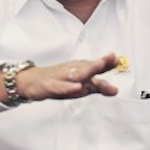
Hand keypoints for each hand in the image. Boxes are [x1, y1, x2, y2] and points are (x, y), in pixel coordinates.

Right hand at [0, 53, 119, 101]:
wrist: (31, 82)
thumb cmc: (59, 81)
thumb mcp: (79, 85)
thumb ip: (97, 86)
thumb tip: (116, 90)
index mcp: (79, 69)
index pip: (96, 66)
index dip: (107, 63)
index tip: (119, 59)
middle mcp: (72, 71)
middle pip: (88, 67)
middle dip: (100, 64)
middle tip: (112, 59)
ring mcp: (60, 77)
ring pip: (75, 74)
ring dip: (87, 70)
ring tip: (98, 66)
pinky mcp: (49, 85)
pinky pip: (60, 87)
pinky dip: (69, 87)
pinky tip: (77, 87)